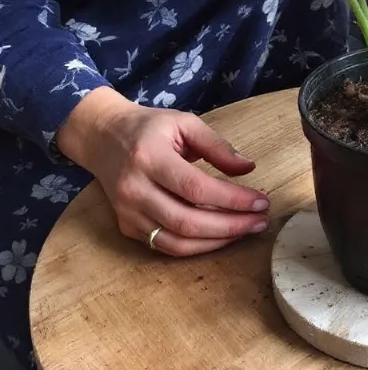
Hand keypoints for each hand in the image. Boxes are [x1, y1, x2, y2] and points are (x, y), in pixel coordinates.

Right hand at [57, 87, 269, 256]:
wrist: (103, 137)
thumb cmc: (149, 127)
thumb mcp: (184, 123)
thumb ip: (217, 145)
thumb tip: (248, 168)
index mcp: (149, 158)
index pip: (196, 188)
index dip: (232, 199)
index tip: (261, 201)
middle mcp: (134, 189)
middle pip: (187, 221)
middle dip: (231, 226)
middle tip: (261, 221)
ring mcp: (128, 213)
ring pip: (177, 241)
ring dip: (217, 241)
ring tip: (247, 230)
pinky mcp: (127, 227)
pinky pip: (166, 245)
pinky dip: (197, 246)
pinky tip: (221, 235)